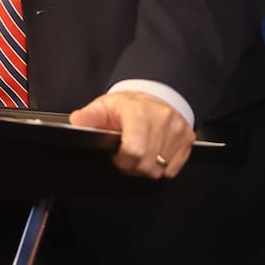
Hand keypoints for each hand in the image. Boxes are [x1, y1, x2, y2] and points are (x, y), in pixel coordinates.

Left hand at [69, 90, 194, 178]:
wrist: (154, 95)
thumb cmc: (127, 105)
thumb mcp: (105, 106)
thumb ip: (89, 116)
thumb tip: (76, 122)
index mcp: (139, 112)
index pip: (134, 152)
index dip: (122, 160)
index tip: (118, 153)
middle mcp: (162, 119)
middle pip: (147, 165)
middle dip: (134, 166)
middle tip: (128, 154)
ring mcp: (177, 129)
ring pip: (161, 170)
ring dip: (148, 166)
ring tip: (142, 151)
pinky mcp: (188, 137)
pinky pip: (174, 169)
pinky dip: (163, 166)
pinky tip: (155, 151)